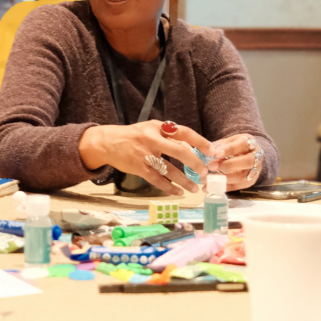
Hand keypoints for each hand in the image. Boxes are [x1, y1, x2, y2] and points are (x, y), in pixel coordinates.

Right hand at [78, 120, 216, 195]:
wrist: (108, 142)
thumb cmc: (133, 135)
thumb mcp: (151, 129)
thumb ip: (170, 138)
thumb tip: (191, 149)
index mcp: (158, 127)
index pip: (183, 132)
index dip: (200, 141)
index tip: (212, 151)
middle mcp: (152, 139)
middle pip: (179, 151)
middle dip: (194, 163)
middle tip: (205, 172)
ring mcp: (145, 155)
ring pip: (169, 170)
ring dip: (184, 181)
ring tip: (194, 188)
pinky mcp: (138, 168)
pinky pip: (157, 180)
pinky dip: (169, 188)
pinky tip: (178, 192)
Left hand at [209, 133, 264, 190]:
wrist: (246, 155)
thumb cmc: (234, 147)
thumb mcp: (228, 141)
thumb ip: (220, 146)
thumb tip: (208, 152)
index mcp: (250, 143)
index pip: (242, 145)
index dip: (229, 150)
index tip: (216, 153)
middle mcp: (256, 156)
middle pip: (246, 162)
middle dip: (228, 165)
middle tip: (211, 166)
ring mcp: (255, 170)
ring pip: (243, 177)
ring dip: (225, 178)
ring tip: (209, 179)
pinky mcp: (250, 181)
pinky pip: (238, 186)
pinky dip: (224, 187)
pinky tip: (211, 186)